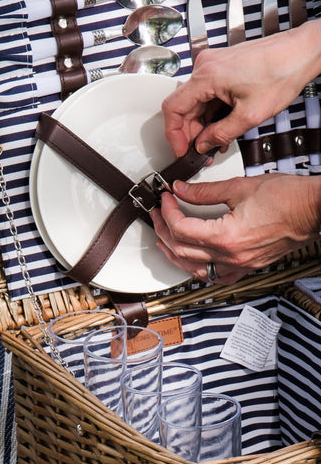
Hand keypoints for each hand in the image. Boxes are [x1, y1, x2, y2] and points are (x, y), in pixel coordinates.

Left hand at [150, 174, 320, 284]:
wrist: (314, 210)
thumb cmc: (289, 198)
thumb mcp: (241, 187)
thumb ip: (205, 191)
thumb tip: (181, 190)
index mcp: (226, 237)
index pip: (181, 229)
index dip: (167, 213)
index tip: (165, 200)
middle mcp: (230, 256)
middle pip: (181, 249)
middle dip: (164, 231)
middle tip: (158, 215)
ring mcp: (237, 265)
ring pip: (192, 268)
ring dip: (174, 254)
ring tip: (164, 239)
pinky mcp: (245, 267)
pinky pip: (214, 276)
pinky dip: (196, 269)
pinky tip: (190, 261)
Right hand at [161, 21, 320, 156]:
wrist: (304, 51)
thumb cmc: (284, 70)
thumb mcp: (250, 115)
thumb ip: (220, 135)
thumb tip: (202, 145)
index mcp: (208, 76)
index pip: (173, 109)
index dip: (173, 135)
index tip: (180, 149)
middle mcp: (206, 66)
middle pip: (184, 107)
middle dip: (190, 132)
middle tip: (200, 150)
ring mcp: (214, 65)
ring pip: (195, 102)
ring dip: (202, 124)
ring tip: (215, 141)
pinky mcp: (222, 66)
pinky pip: (207, 94)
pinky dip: (211, 112)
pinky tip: (221, 125)